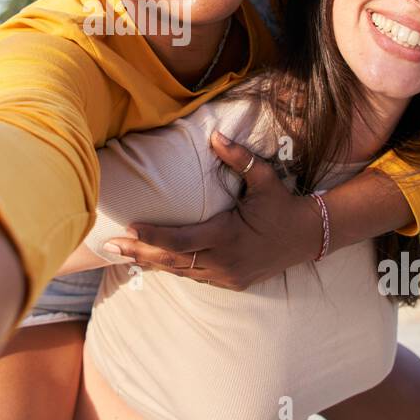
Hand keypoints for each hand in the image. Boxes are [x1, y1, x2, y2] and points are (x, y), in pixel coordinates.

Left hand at [104, 131, 319, 290]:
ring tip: (122, 254)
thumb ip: (239, 158)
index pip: (181, 240)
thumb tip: (215, 136)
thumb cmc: (284, 205)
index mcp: (227, 236)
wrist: (309, 237)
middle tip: (109, 247)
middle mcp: (224, 261)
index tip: (129, 228)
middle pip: (173, 261)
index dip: (153, 237)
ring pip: (181, 272)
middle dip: (139, 254)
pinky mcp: (231, 282)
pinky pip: (195, 277)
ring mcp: (227, 276)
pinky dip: (174, 268)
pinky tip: (154, 261)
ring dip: (152, 263)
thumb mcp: (265, 179)